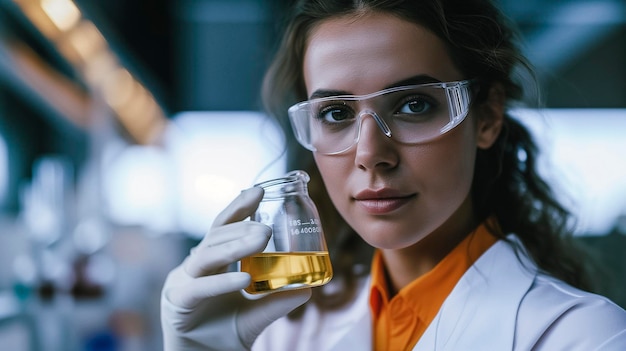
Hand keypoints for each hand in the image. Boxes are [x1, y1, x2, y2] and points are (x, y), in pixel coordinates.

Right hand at [161, 187, 311, 349]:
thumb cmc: (225, 335)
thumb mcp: (256, 316)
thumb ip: (276, 302)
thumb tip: (308, 289)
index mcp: (212, 263)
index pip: (224, 227)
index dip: (239, 207)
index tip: (259, 190)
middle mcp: (195, 267)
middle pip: (215, 236)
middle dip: (241, 226)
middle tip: (268, 226)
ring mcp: (183, 281)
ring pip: (207, 256)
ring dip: (235, 246)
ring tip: (262, 238)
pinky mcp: (177, 301)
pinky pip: (200, 287)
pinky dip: (222, 281)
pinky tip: (244, 278)